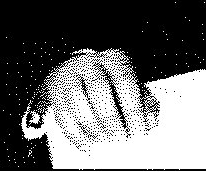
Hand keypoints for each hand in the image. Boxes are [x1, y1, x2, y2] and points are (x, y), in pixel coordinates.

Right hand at [43, 49, 158, 149]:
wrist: (78, 69)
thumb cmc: (111, 81)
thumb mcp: (133, 85)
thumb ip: (145, 102)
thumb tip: (150, 122)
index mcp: (114, 59)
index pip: (125, 81)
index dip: (133, 109)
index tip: (139, 131)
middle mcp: (90, 63)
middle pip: (98, 88)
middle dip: (110, 119)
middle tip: (120, 139)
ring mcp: (69, 76)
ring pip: (77, 102)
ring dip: (92, 128)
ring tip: (105, 143)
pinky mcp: (54, 92)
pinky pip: (63, 116)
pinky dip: (77, 135)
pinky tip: (89, 146)